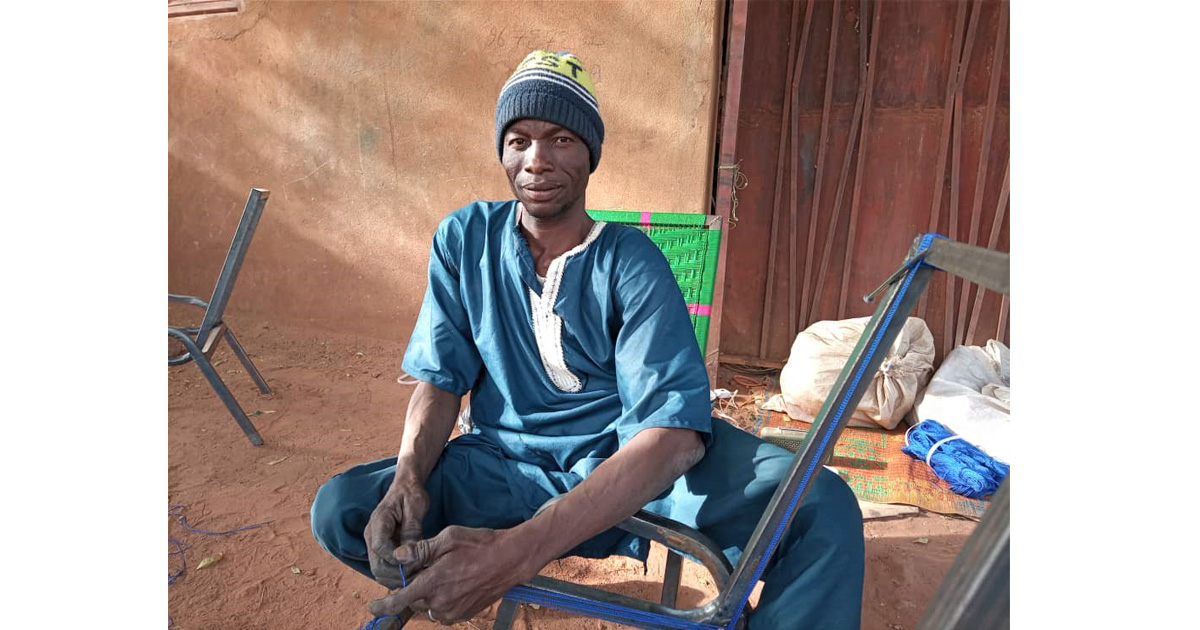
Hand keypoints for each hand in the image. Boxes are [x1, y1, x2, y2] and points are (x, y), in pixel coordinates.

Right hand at [363, 475, 428, 589]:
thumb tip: (408, 553)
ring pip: (379, 571)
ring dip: (396, 578)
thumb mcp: (416, 507)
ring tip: (418, 576)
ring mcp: (373, 543)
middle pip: (377, 566)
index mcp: (378, 522)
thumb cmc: (411, 494)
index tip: (416, 562)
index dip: (396, 560)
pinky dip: (396, 575)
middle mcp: (371, 535)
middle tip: (419, 575)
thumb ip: (411, 530)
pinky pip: (384, 568)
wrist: (405, 487)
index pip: (380, 549)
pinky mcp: (380, 549)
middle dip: (397, 575)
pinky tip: (413, 573)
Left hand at [367, 526, 535, 624]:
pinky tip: (452, 584)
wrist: (511, 559)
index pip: (400, 599)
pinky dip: (440, 601)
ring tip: (441, 575)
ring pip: (427, 608)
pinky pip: (442, 612)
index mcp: (433, 583)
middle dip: (412, 589)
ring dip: (426, 596)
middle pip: (413, 602)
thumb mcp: (448, 538)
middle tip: (425, 570)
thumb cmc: (480, 544)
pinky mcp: (464, 615)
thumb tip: (397, 557)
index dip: (383, 605)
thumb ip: (420, 549)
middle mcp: (441, 602)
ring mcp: (454, 611)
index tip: (372, 606)